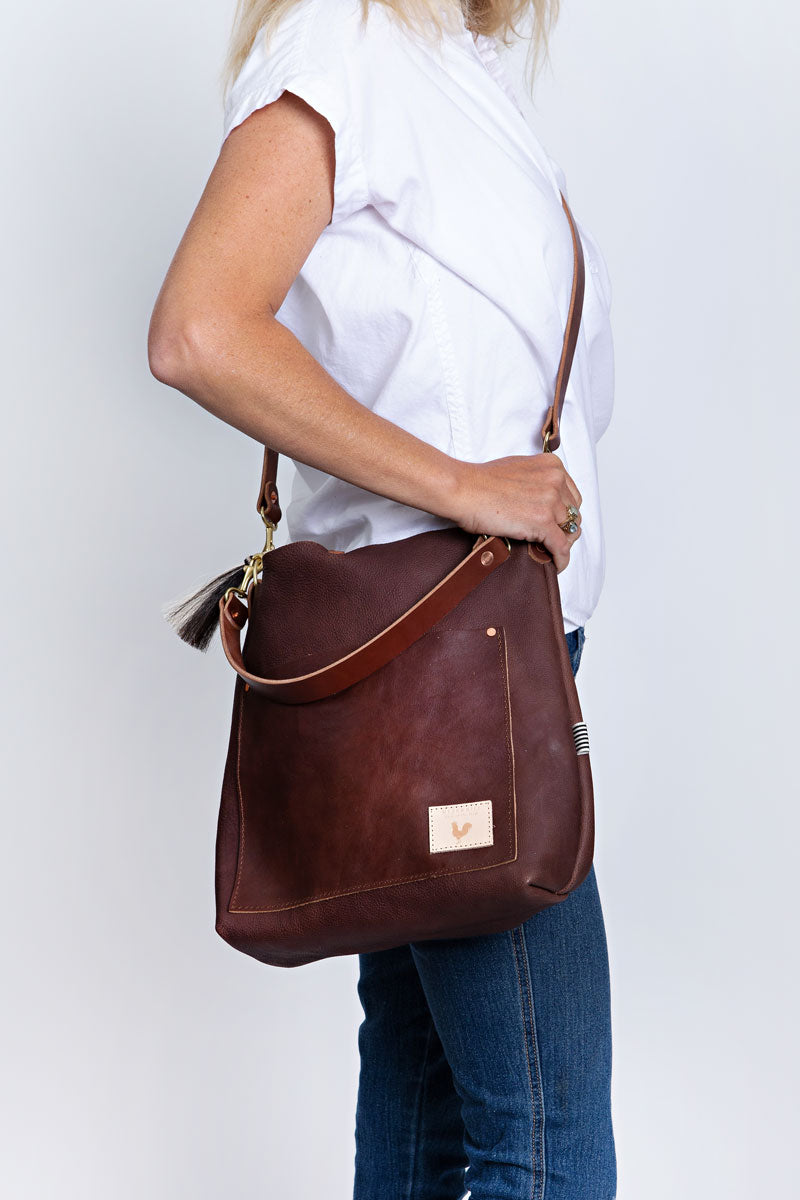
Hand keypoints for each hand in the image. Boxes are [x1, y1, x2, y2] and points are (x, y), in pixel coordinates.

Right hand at [450, 454, 582, 572]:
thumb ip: (536, 480)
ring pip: (569, 530)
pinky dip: (561, 558)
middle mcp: (555, 480)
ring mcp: (550, 501)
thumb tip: (541, 498)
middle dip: (565, 527)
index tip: (558, 522)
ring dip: (562, 543)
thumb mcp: (518, 469)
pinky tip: (557, 564)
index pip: (572, 495)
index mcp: (551, 466)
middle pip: (573, 512)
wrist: (464, 489)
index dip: (565, 512)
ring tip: (551, 552)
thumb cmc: (480, 481)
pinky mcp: (542, 521)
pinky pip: (561, 546)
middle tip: (554, 539)